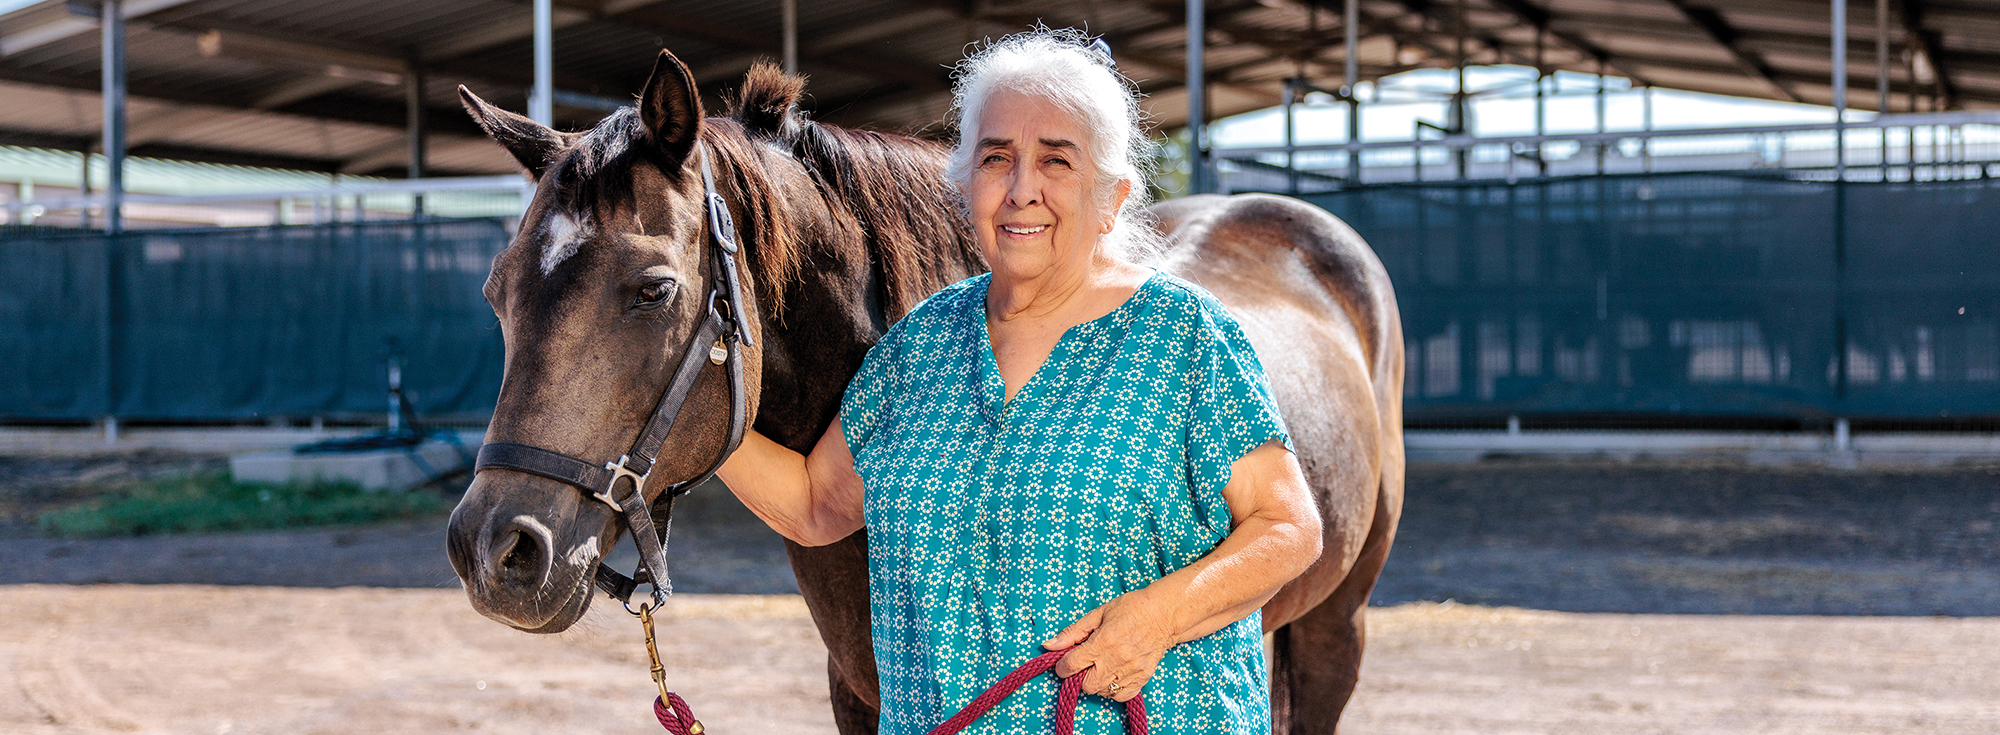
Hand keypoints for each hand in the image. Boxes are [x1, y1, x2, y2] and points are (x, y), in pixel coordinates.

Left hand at [1043, 589, 1174, 701]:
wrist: (1163, 614)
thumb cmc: (1130, 608)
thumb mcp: (1098, 613)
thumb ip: (1072, 632)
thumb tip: (1049, 645)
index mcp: (1102, 641)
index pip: (1071, 665)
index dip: (1062, 666)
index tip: (1064, 663)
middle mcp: (1115, 659)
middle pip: (1085, 684)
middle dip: (1079, 676)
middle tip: (1085, 664)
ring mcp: (1131, 670)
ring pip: (1102, 691)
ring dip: (1096, 682)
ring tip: (1101, 667)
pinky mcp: (1143, 677)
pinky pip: (1121, 696)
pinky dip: (1114, 690)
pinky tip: (1113, 676)